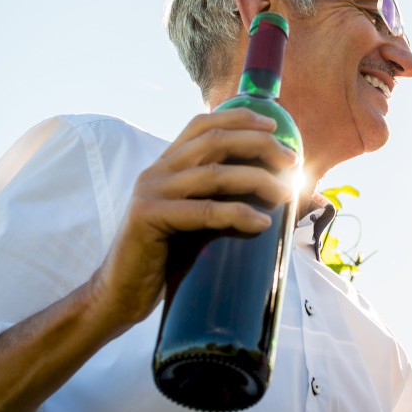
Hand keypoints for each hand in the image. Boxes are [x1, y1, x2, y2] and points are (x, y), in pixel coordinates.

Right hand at [91, 109, 298, 329]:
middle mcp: (157, 171)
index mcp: (166, 165)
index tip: (274, 126)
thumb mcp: (196, 220)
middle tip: (290, 161)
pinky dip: (237, 214)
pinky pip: (202, 211)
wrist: (121, 293)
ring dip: (256, 180)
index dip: (239, 118)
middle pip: (214, 141)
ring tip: (285, 194)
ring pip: (213, 174)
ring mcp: (150, 192)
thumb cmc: (166, 258)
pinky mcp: (148, 218)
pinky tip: (262, 223)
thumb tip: (279, 194)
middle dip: (258, 145)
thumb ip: (222, 199)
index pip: (202, 125)